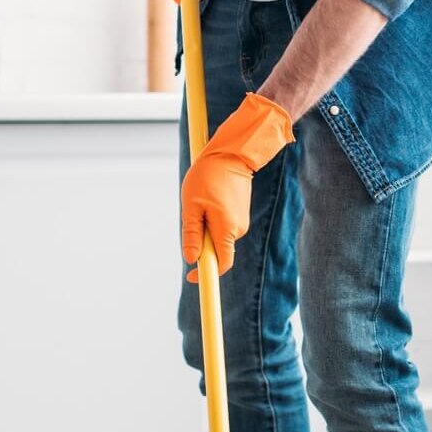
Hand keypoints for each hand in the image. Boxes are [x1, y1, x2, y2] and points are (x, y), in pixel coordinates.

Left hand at [181, 93, 294, 280]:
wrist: (232, 153)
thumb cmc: (208, 176)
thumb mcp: (191, 205)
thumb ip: (192, 234)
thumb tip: (191, 259)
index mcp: (227, 230)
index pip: (221, 264)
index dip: (206, 275)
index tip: (191, 278)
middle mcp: (238, 230)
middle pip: (217, 250)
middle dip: (201, 243)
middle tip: (190, 215)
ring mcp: (240, 222)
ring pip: (218, 237)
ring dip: (205, 228)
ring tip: (200, 201)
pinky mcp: (239, 214)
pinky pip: (222, 227)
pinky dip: (211, 220)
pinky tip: (209, 198)